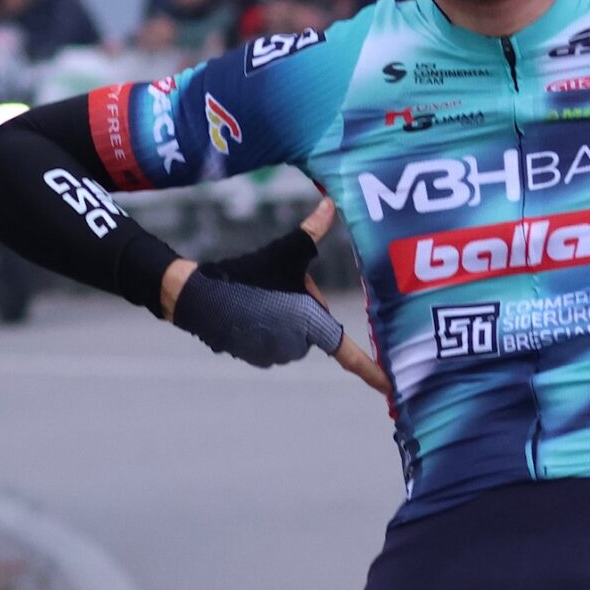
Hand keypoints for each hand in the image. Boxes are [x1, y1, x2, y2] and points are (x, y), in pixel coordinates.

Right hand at [163, 199, 389, 393]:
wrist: (197, 296)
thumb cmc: (247, 274)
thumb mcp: (285, 250)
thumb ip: (313, 230)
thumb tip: (331, 202)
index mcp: (312, 325)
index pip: (350, 353)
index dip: (373, 372)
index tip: (392, 387)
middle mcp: (297, 347)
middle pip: (314, 326)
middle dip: (303, 307)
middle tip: (281, 284)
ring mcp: (275, 356)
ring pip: (293, 332)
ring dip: (284, 315)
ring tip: (261, 294)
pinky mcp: (256, 358)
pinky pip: (272, 339)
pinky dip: (265, 324)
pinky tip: (248, 306)